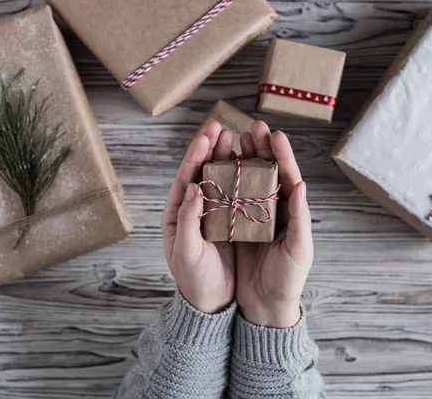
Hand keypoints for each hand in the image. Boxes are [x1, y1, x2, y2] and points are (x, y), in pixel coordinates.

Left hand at [161, 122, 235, 313]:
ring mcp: (214, 215)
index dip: (196, 155)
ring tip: (240, 139)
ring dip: (229, 159)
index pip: (186, 177)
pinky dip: (244, 179)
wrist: (212, 303)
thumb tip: (192, 186)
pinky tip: (253, 166)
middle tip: (224, 128)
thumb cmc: (194, 280)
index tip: (206, 135)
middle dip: (213, 150)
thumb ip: (188, 219)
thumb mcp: (187, 252)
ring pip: (221, 181)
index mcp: (178, 214)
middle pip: (204, 173)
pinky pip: (237, 195)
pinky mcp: (231, 223)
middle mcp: (195, 210)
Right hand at [235, 121, 313, 327]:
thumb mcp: (299, 249)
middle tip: (251, 127)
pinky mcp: (235, 227)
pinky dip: (224, 182)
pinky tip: (216, 167)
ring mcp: (252, 217)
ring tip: (234, 139)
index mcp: (291, 212)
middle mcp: (272, 210)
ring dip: (241, 159)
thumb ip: (300, 217)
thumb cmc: (288, 279)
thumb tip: (300, 184)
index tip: (275, 134)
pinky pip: (228, 200)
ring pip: (246, 181)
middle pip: (266, 172)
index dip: (282, 155)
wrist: (265, 305)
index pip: (288, 177)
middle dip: (260, 149)